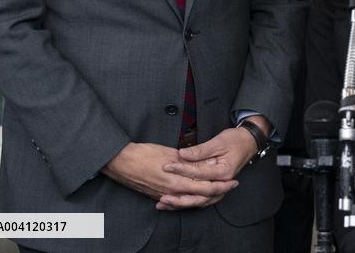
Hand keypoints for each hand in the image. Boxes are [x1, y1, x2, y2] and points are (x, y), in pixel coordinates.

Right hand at [102, 142, 237, 208]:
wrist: (121, 162)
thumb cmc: (143, 153)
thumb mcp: (169, 152)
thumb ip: (186, 160)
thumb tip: (200, 161)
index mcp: (177, 179)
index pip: (205, 186)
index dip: (220, 185)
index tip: (232, 181)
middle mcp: (172, 191)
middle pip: (201, 196)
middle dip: (218, 192)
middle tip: (231, 186)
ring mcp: (164, 195)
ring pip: (190, 201)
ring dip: (205, 197)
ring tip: (218, 192)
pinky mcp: (157, 196)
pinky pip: (177, 202)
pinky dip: (188, 201)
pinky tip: (195, 198)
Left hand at [159, 117, 269, 209]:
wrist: (249, 142)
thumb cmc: (236, 140)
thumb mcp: (218, 142)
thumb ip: (200, 150)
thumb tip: (182, 154)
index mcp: (224, 172)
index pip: (198, 174)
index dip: (181, 169)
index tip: (166, 166)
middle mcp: (222, 183)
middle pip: (199, 196)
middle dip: (179, 197)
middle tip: (161, 195)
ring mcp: (219, 186)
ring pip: (199, 201)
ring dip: (181, 204)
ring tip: (164, 204)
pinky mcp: (215, 186)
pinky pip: (200, 198)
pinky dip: (187, 201)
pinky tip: (174, 203)